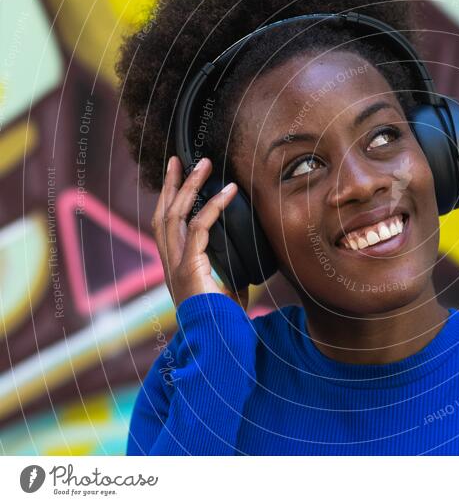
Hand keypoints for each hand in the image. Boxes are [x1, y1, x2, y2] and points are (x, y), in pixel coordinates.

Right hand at [152, 156, 249, 309]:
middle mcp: (170, 264)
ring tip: (204, 164)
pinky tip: (229, 192)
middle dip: (171, 184)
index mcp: (175, 267)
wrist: (217, 345)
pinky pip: (199, 228)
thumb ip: (231, 279)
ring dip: (189, 186)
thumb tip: (249, 271)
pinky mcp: (188, 268)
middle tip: (180, 158)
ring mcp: (175, 266)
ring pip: (175, 215)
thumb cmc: (223, 324)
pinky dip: (214, 207)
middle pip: (163, 213)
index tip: (178, 177)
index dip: (169, 200)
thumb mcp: (227, 294)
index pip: (166, 226)